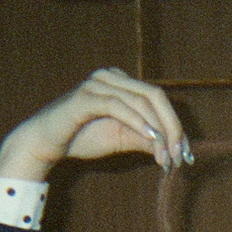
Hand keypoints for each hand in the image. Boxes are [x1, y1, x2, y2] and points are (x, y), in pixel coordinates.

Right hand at [0, 68, 189, 181]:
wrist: (46, 143)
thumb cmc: (82, 137)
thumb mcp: (122, 139)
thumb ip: (145, 138)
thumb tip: (172, 147)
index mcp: (121, 83)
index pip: (158, 98)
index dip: (175, 124)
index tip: (184, 152)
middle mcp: (111, 77)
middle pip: (154, 96)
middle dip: (172, 126)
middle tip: (178, 154)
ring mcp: (98, 84)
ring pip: (140, 101)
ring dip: (158, 129)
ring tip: (165, 154)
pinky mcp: (85, 97)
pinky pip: (118, 106)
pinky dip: (137, 122)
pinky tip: (150, 137)